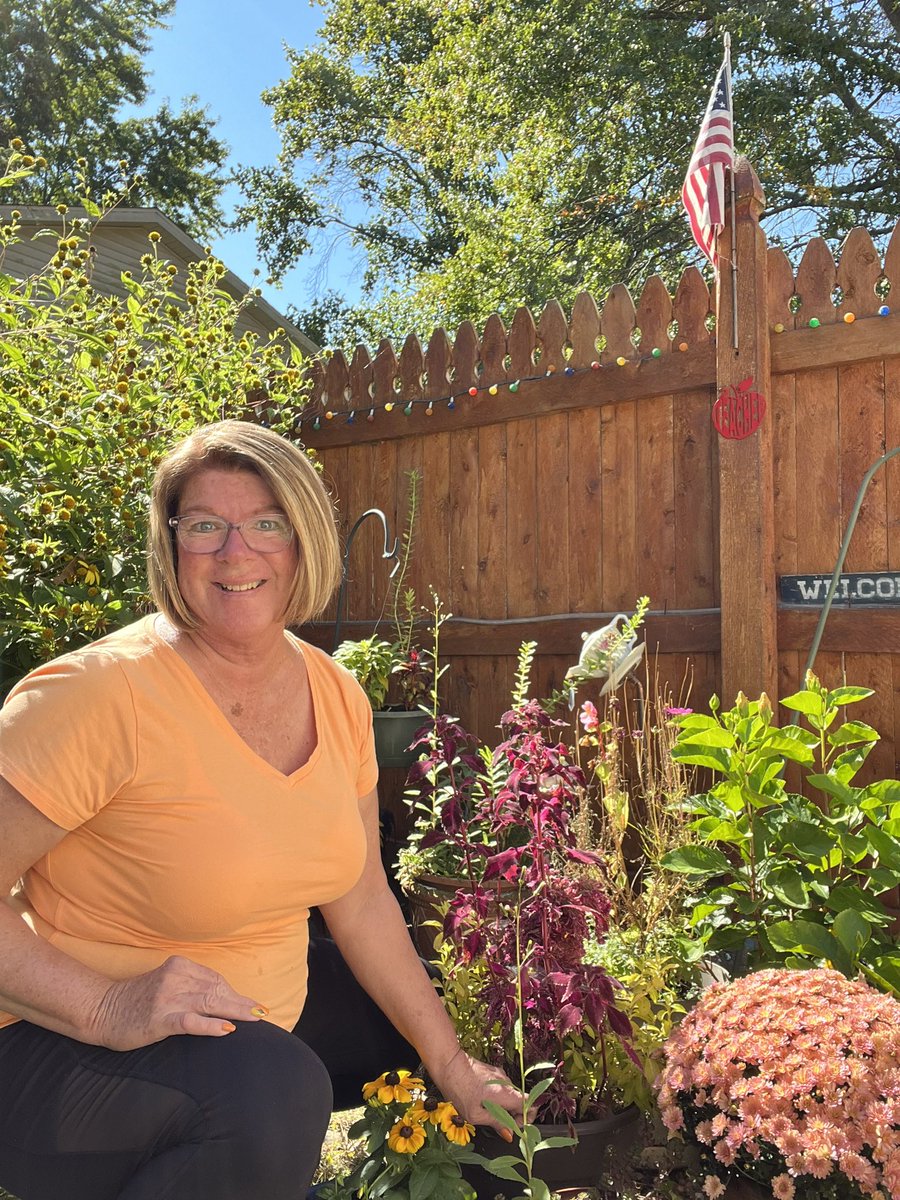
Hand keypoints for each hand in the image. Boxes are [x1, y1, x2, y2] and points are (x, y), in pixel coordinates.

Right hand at [89, 955, 265, 1049]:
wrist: (101, 1010)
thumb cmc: (137, 1000)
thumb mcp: (166, 984)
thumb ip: (190, 986)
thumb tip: (222, 999)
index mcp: (179, 966)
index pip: (215, 980)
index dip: (235, 994)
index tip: (253, 1005)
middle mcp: (175, 977)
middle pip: (217, 990)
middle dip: (242, 1003)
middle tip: (262, 1013)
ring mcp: (167, 998)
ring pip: (209, 1003)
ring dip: (235, 1011)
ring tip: (255, 1018)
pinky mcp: (159, 1018)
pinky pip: (190, 1021)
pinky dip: (210, 1025)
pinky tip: (226, 1029)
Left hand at [434, 1050, 524, 1136]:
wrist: (448, 1064)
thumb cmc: (459, 1090)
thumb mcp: (476, 1115)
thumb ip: (496, 1124)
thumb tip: (509, 1134)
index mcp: (506, 1094)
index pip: (531, 1105)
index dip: (526, 1118)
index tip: (513, 1126)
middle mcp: (506, 1083)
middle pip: (520, 1102)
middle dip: (512, 1115)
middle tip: (496, 1123)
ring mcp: (500, 1076)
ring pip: (509, 1096)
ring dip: (503, 1107)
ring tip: (484, 1111)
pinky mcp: (492, 1072)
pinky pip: (501, 1089)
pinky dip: (496, 1098)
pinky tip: (480, 1101)